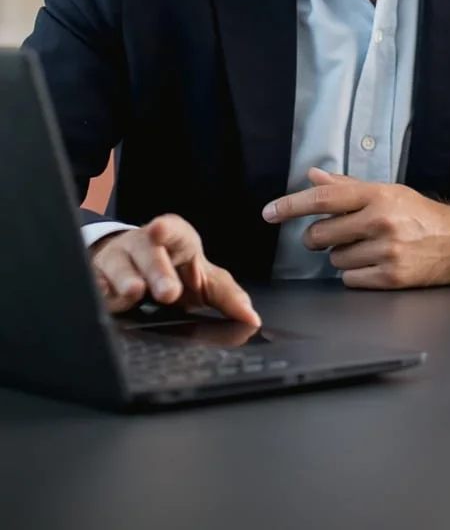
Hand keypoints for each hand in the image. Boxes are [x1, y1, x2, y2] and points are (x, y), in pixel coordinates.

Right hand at [90, 215, 259, 325]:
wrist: (139, 268)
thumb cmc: (176, 269)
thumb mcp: (204, 278)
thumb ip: (228, 297)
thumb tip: (251, 320)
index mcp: (174, 239)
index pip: (170, 229)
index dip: (164, 229)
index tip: (159, 228)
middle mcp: (144, 244)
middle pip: (148, 253)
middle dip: (156, 269)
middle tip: (168, 291)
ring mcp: (119, 260)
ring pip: (119, 266)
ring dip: (126, 279)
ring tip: (134, 292)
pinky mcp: (99, 278)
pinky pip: (97, 284)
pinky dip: (100, 291)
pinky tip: (103, 297)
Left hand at [262, 169, 449, 288]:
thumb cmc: (418, 214)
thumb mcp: (386, 192)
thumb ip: (347, 187)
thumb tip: (314, 176)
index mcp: (377, 196)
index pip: (324, 199)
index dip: (291, 205)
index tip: (270, 212)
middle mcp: (380, 221)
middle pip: (320, 235)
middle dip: (318, 238)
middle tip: (334, 234)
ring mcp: (385, 251)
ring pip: (334, 260)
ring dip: (342, 256)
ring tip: (367, 247)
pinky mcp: (390, 277)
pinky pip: (349, 279)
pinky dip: (356, 274)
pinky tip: (374, 263)